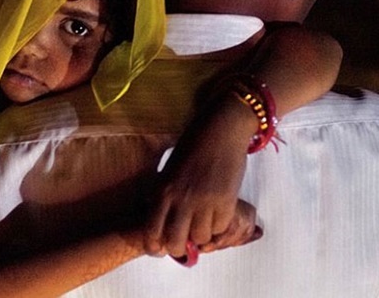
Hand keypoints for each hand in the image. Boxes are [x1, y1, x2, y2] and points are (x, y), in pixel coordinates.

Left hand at [145, 93, 256, 257]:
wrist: (221, 128)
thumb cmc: (194, 144)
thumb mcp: (169, 169)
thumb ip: (164, 194)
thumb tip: (161, 222)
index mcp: (162, 190)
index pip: (152, 232)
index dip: (155, 247)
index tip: (160, 249)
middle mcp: (181, 199)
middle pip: (176, 243)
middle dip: (179, 248)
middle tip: (185, 242)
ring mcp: (204, 201)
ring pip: (201, 238)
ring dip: (202, 235)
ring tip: (203, 222)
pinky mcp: (226, 201)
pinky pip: (221, 228)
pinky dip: (219, 226)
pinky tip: (217, 213)